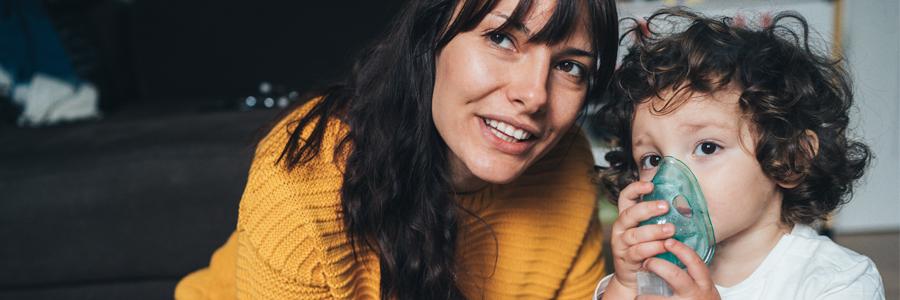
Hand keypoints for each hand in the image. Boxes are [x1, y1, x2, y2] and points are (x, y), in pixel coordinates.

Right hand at [604, 181, 674, 297]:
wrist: (634, 277)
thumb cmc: (647, 250)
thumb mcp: (650, 232)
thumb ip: (658, 220)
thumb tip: (682, 205)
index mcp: (626, 217)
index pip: (625, 197)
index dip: (635, 189)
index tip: (650, 185)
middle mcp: (620, 228)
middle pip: (629, 214)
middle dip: (647, 209)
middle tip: (665, 206)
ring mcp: (620, 244)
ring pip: (634, 234)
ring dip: (653, 231)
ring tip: (670, 229)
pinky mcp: (625, 260)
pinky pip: (637, 252)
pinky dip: (652, 249)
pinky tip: (664, 247)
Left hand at [636, 239, 720, 299]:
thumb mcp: (704, 288)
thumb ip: (693, 275)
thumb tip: (673, 252)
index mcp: (704, 284)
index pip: (695, 262)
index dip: (682, 250)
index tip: (668, 241)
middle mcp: (696, 294)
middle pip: (675, 275)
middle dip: (658, 265)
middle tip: (647, 262)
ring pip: (660, 299)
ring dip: (646, 298)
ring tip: (639, 297)